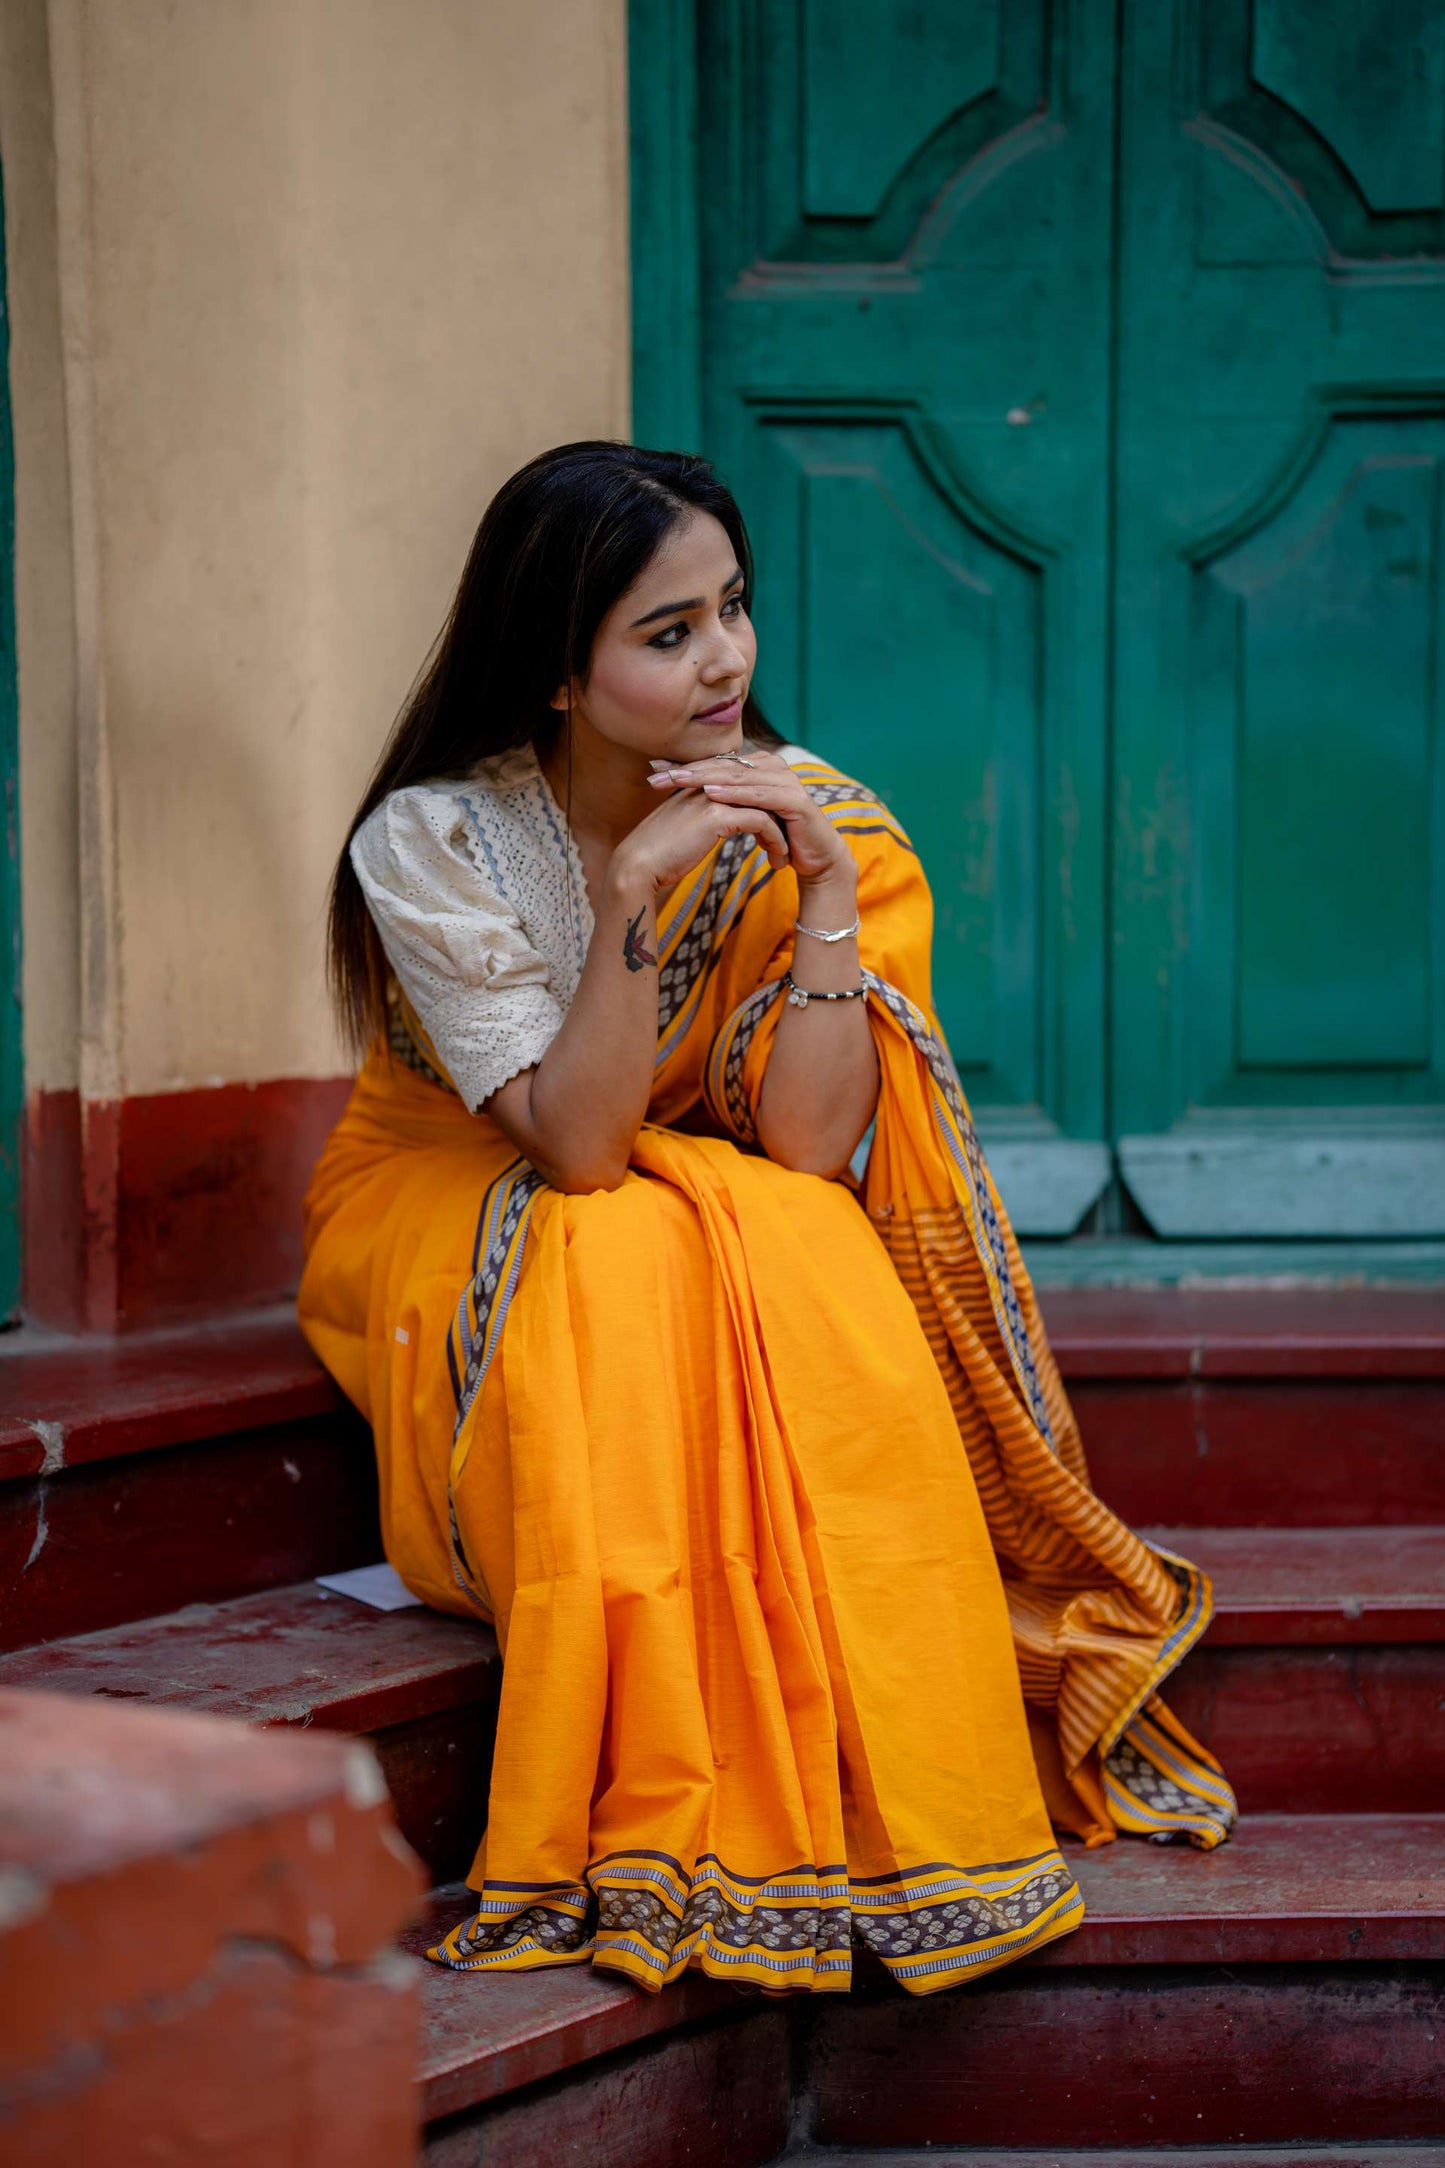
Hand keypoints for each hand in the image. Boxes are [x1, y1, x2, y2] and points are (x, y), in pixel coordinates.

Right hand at [610, 771, 791, 898]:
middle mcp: (708, 782)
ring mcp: (713, 796)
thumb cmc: (658, 853)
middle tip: (790, 838)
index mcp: (700, 781)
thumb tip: (715, 825)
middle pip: (759, 790)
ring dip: (781, 831)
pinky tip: (778, 858)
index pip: (745, 784)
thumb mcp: (684, 827)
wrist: (637, 866)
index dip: (764, 805)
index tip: (776, 828)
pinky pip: (762, 822)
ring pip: (764, 804)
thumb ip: (701, 817)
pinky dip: (775, 840)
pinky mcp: (718, 816)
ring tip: (785, 855)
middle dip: (778, 815)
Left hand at [644, 749, 855, 894]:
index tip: (654, 772)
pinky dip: (735, 794)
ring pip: (739, 777)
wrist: (816, 858)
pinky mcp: (796, 800)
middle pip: (724, 765)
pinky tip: (712, 793)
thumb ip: (724, 800)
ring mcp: (787, 781)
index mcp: (760, 766)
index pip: (717, 762)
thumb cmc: (779, 836)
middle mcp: (774, 767)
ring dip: (706, 777)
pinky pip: (760, 795)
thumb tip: (688, 792)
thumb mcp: (745, 816)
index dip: (685, 767)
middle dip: (689, 770)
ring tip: (678, 780)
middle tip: (659, 774)